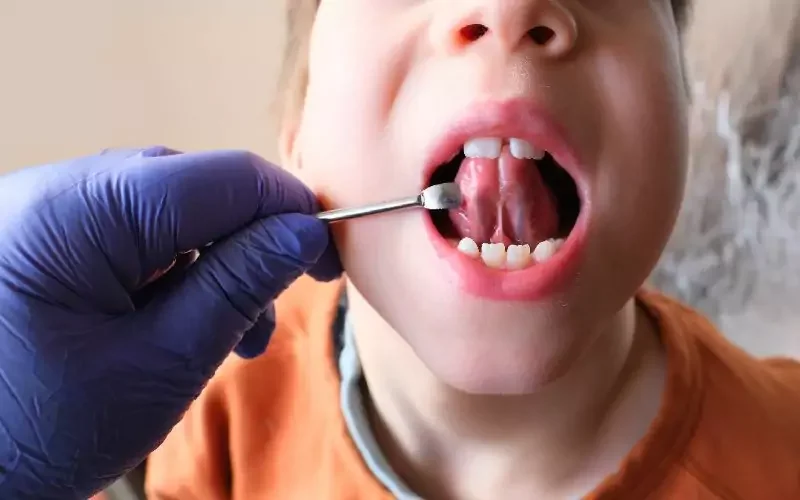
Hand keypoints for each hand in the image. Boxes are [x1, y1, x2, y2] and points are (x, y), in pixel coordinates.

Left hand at [0, 147, 341, 498]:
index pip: (224, 178)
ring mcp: (45, 211)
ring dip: (215, 264)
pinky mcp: (47, 237)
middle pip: (196, 187)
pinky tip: (184, 319)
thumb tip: (304, 234)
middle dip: (249, 245)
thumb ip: (239, 286)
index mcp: (78, 213)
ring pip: (170, 209)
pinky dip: (175, 270)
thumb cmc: (40, 433)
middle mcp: (54, 191)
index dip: (291, 210)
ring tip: (230, 334)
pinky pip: (133, 230)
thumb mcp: (162, 363)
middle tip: (270, 313)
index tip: (327, 259)